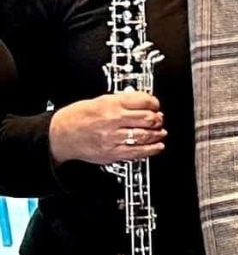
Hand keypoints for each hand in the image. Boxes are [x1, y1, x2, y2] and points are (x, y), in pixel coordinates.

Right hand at [48, 91, 163, 164]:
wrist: (59, 135)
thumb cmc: (77, 117)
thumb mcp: (98, 101)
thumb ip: (121, 101)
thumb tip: (144, 102)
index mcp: (110, 105)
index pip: (144, 101)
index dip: (154, 103)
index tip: (155, 105)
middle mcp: (113, 120)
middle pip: (148, 118)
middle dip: (157, 119)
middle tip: (158, 120)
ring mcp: (113, 138)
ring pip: (146, 135)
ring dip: (157, 134)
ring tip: (160, 133)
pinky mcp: (112, 153)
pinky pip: (138, 152)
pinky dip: (152, 149)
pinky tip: (157, 147)